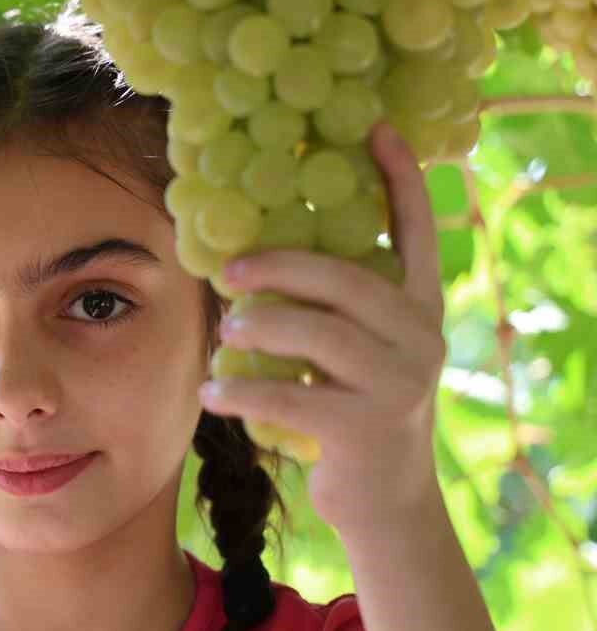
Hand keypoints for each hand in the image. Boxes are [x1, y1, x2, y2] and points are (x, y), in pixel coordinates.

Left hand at [197, 120, 448, 536]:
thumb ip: (326, 309)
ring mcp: (397, 384)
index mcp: (418, 307)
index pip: (417, 232)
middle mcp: (419, 338)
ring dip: (260, 325)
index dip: (400, 180)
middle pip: (348, 280)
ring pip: (320, 334)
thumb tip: (249, 257)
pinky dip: (242, 391)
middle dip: (283, 265)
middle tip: (230, 267)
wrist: (386, 501)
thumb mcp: (353, 352)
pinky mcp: (364, 429)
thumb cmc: (352, 411)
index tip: (376, 129)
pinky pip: (290, 397)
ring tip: (225, 328)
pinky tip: (211, 394)